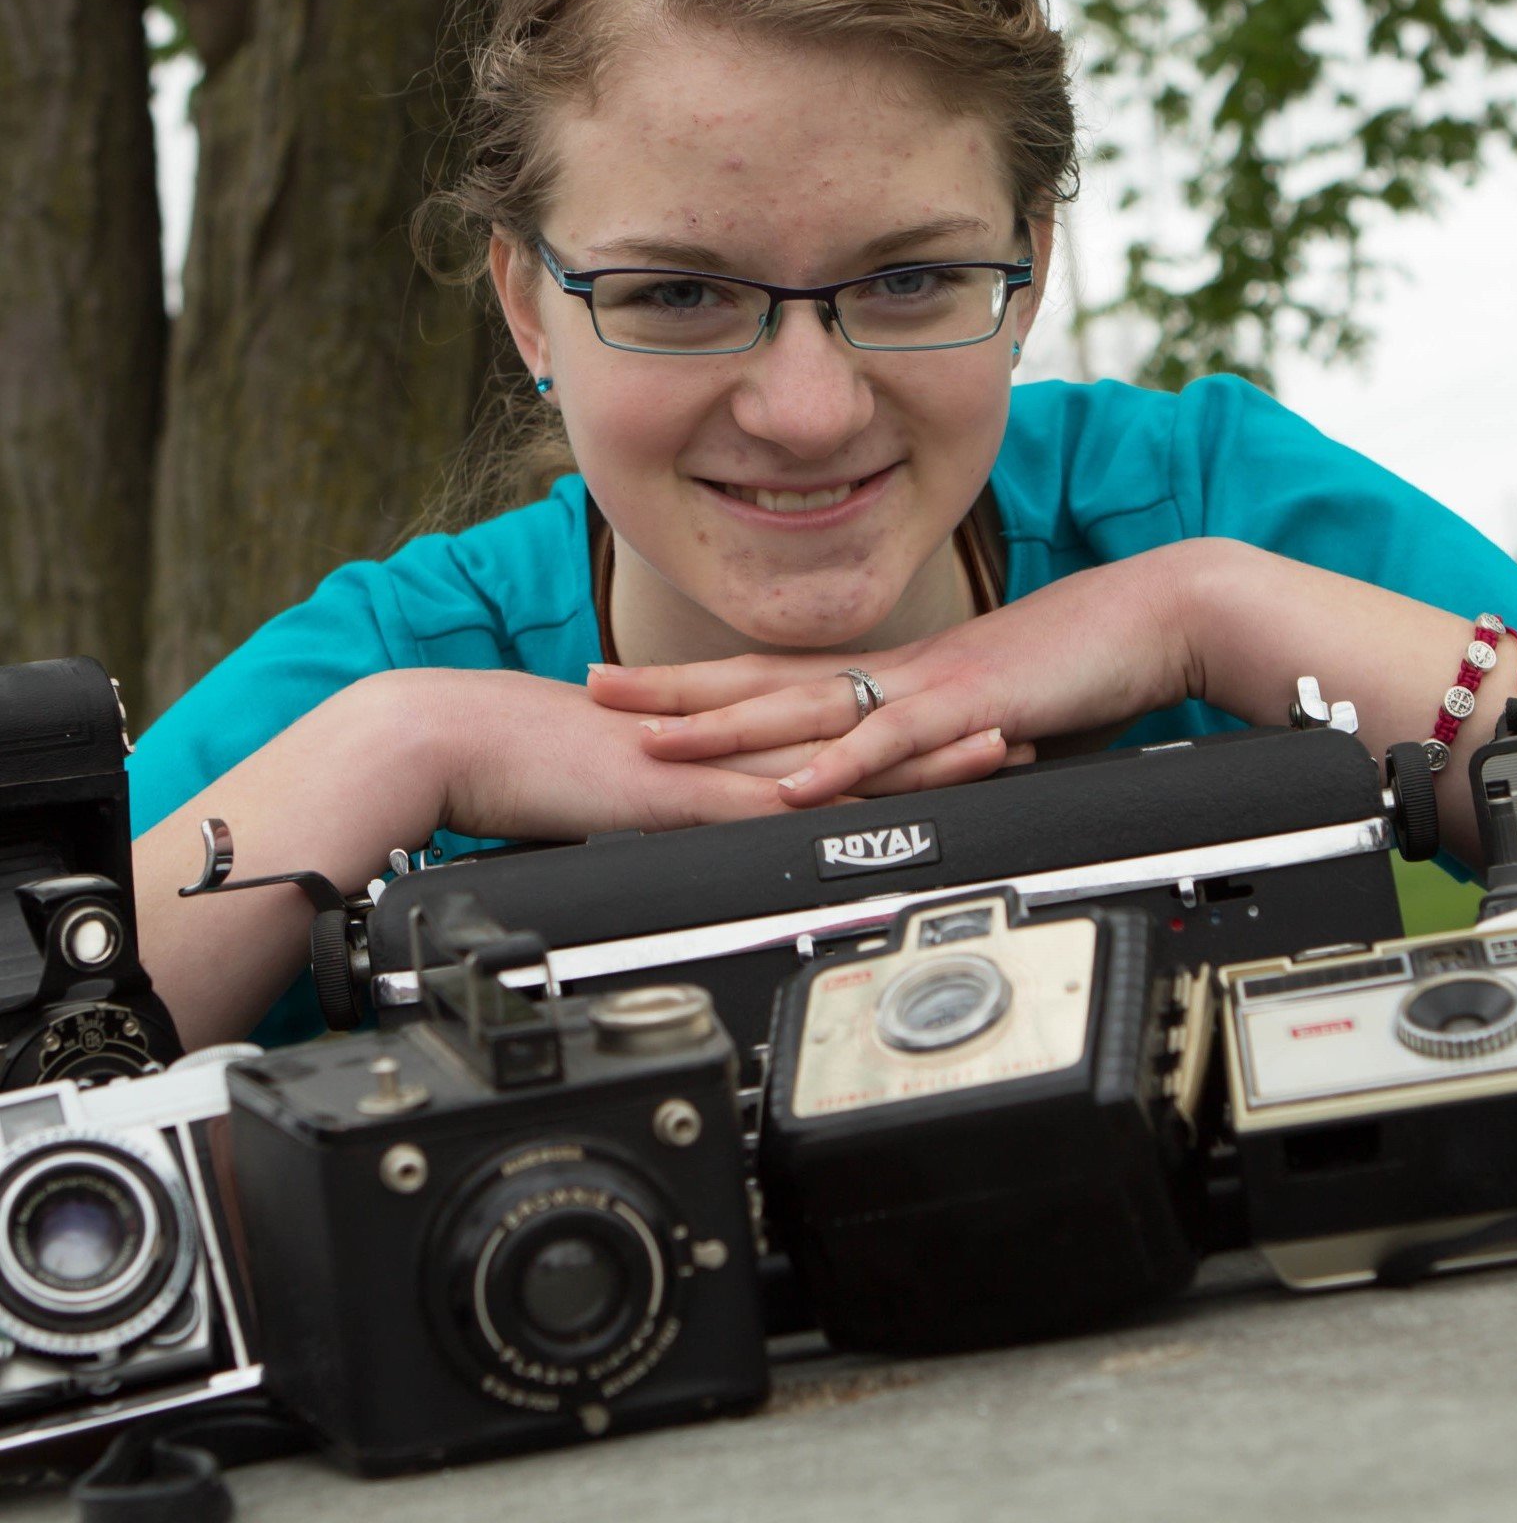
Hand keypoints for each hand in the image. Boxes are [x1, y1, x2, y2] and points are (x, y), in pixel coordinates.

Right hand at [425, 669, 1032, 839]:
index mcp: (728, 735)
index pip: (838, 727)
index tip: (970, 726)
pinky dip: (842, 800)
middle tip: (1027, 725)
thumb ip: (685, 798)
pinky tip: (896, 807)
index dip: (909, 728)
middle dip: (947, 733)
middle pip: (863, 733)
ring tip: (1002, 748)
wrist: (464, 739)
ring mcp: (716, 762)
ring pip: (844, 757)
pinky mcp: (685, 792)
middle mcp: (736, 740)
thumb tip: (712, 815)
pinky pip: (780, 799)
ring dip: (924, 756)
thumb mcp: (631, 786)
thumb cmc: (537, 762)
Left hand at [584, 552, 1196, 806]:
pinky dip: (840, 766)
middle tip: (596, 691)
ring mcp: (928, 689)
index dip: (703, 683)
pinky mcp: (973, 711)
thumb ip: (939, 748)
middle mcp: (895, 675)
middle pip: (766, 681)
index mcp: (894, 676)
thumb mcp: (989, 714)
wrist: (1154, 619)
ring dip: (730, 725)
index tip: (636, 686)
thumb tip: (913, 776)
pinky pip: (895, 743)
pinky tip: (791, 785)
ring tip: (656, 737)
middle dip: (676, 690)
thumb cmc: (1079, 664)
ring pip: (809, 708)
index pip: (778, 678)